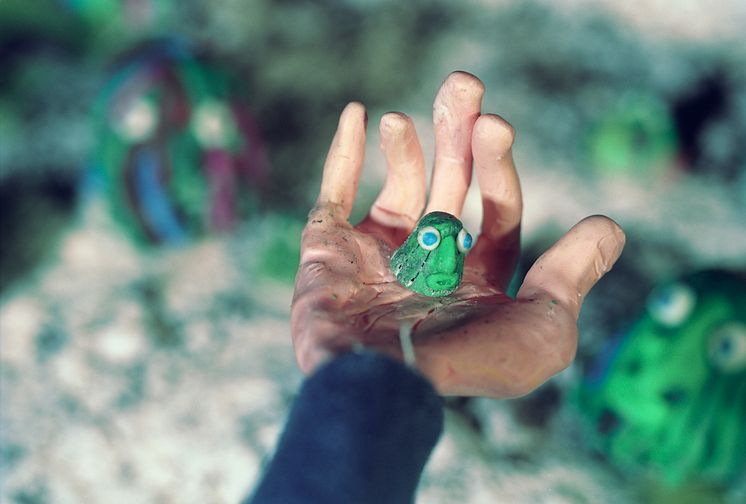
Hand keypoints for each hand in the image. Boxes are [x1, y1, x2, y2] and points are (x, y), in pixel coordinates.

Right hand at [291, 72, 624, 396]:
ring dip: (408, 145)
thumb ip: (572, 277)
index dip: (500, 169)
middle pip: (450, 188)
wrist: (380, 384)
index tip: (498, 129)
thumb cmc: (466, 364)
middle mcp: (428, 266)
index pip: (498, 213)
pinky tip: (361, 113)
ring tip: (410, 112)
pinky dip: (343, 154)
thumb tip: (608, 228)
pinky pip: (332, 194)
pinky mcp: (327, 249)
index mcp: (476, 282)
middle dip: (457, 136)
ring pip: (397, 187)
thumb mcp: (543, 329)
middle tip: (465, 85)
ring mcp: (375, 255)